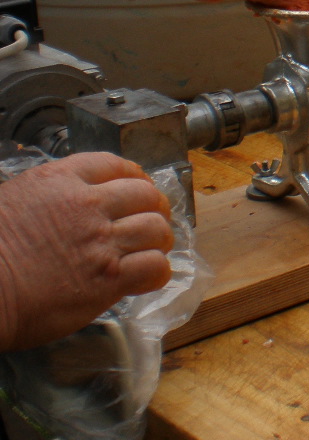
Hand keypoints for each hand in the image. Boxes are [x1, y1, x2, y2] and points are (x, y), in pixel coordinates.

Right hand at [0, 153, 173, 352]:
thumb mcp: (11, 201)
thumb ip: (46, 195)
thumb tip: (61, 202)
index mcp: (60, 181)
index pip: (114, 165)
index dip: (134, 176)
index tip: (139, 186)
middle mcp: (87, 205)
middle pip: (144, 195)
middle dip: (154, 207)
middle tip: (152, 219)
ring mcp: (101, 241)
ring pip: (155, 228)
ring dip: (160, 238)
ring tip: (155, 247)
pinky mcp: (109, 277)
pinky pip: (153, 265)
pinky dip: (157, 270)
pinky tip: (148, 276)